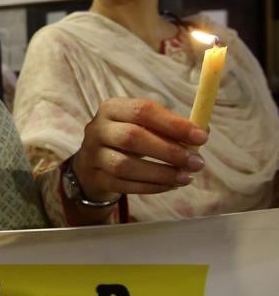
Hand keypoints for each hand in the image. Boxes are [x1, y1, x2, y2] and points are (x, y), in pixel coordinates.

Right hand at [73, 98, 208, 200]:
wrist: (92, 163)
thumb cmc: (127, 139)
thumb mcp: (143, 126)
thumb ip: (170, 127)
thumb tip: (203, 132)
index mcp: (113, 108)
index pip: (142, 110)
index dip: (173, 123)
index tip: (201, 137)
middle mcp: (97, 129)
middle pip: (132, 137)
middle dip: (169, 151)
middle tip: (197, 162)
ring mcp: (93, 155)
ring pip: (125, 166)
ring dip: (161, 173)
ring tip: (186, 177)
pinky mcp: (95, 178)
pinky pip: (123, 185)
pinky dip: (150, 187)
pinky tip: (170, 185)